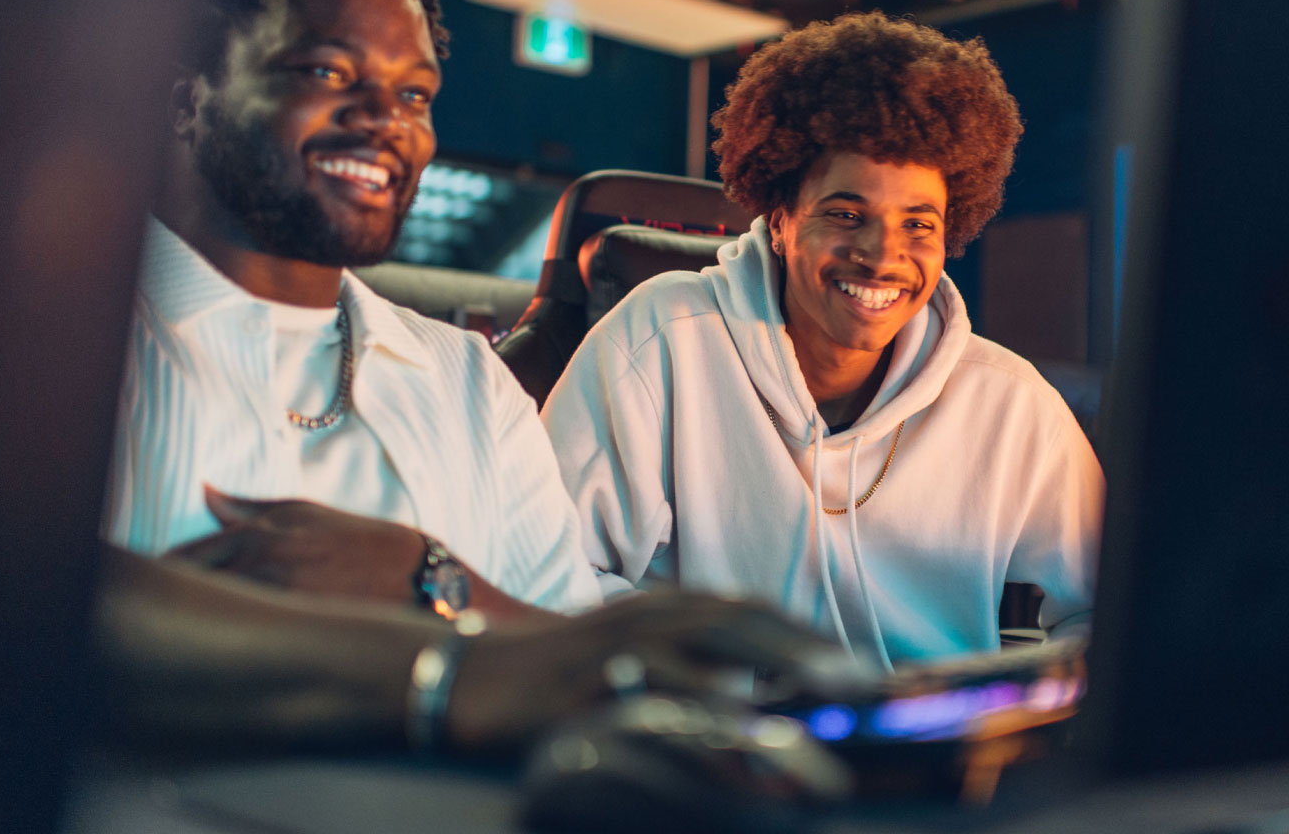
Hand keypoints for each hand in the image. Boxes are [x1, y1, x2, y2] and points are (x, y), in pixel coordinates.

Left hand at [166, 488, 553, 621]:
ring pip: (212, 615)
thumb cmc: (367, 546)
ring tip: (187, 644)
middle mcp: (262, 566)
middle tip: (157, 618)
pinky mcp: (294, 634)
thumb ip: (252, 506)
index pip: (186, 558)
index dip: (161, 574)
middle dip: (170, 601)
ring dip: (196, 625)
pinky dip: (228, 646)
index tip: (150, 588)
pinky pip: (244, 643)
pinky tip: (225, 658)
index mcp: (260, 535)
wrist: (425, 584)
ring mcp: (276, 602)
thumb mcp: (310, 513)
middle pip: (189, 589)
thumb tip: (206, 493)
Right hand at [445, 591, 849, 752]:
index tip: (853, 663)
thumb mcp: (627, 654)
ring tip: (826, 700)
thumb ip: (685, 661)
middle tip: (861, 682)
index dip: (802, 633)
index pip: (746, 611)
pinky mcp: (592, 684)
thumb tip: (748, 690)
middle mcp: (646, 616)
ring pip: (709, 651)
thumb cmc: (558, 672)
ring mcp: (619, 646)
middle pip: (741, 624)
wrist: (471, 679)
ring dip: (773, 675)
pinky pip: (657, 696)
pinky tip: (741, 726)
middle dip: (806, 650)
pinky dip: (704, 709)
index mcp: (659, 607)